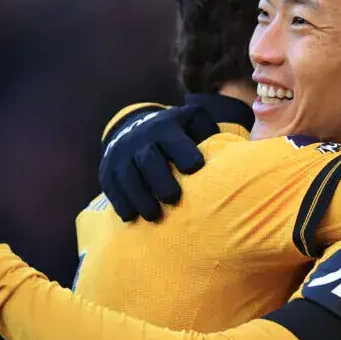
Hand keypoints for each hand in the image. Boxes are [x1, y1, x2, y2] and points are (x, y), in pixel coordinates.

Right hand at [99, 105, 217, 221]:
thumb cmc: (176, 132)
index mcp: (166, 128)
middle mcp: (141, 140)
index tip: (195, 168)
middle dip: (160, 180)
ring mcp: (121, 155)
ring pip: (127, 176)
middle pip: (148, 160)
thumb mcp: (192, 122)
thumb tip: (232, 154)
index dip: (184, 153)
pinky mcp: (107, 170)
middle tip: (173, 199)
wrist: (133, 127)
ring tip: (153, 216)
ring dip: (140, 197)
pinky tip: (131, 217)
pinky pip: (111, 187)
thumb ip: (209, 132)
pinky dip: (121, 202)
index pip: (174, 139)